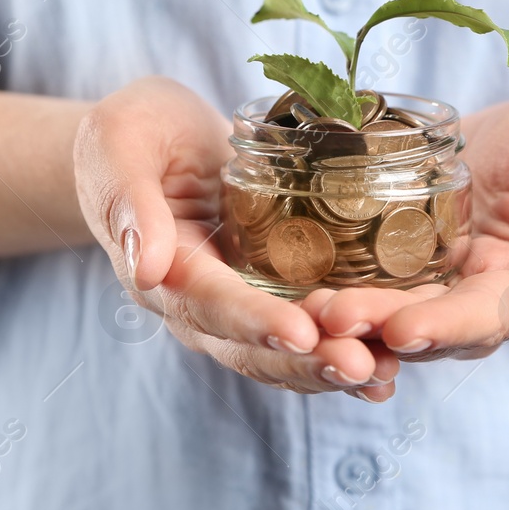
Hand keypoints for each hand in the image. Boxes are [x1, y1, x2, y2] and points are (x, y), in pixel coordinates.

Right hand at [75, 77, 399, 398]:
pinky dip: (342, 350)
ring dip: (331, 369)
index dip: (254, 321)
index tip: (300, 333)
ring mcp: (238, 304)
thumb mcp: (120, 143)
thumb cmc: (136, 132)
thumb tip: (145, 267)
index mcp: (162, 270)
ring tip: (383, 377)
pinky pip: (306, 334)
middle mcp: (199, 304)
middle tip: (363, 368)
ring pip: (283, 354)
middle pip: (252, 348)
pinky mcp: (270, 295)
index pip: (209, 303)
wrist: (156, 139)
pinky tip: (388, 368)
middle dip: (308, 361)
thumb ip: (129, 199)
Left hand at [310, 92, 508, 359]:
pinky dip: (326, 270)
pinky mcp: (394, 244)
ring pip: (380, 302)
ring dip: (342, 309)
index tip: (400, 330)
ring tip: (300, 304)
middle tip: (326, 318)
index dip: (439, 327)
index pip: (476, 321)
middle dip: (372, 323)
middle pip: (416, 321)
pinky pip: (359, 263)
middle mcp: (465, 297)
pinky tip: (289, 269)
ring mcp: (427, 274)